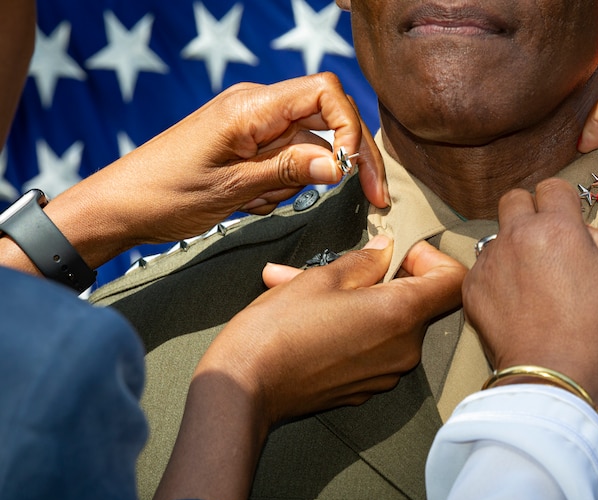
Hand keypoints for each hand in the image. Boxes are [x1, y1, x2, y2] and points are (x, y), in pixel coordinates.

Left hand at [40, 72, 388, 268]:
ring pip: (309, 144)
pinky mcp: (247, 145)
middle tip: (373, 197)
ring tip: (260, 203)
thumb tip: (341, 163)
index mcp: (251, 107)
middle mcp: (256, 108)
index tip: (353, 169)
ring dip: (302, 179)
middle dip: (349, 157)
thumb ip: (290, 170)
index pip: (324, 92)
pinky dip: (283, 185)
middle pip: (326, 118)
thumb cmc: (166, 194)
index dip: (350, 126)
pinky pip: (286, 159)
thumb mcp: (233, 188)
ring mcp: (252, 126)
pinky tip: (251, 203)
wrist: (121, 206)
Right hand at [202, 235, 465, 423]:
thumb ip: (365, 260)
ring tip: (309, 286)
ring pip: (387, 323)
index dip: (431, 259)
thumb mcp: (322, 278)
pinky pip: (371, 348)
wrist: (244, 387)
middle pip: (417, 302)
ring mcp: (385, 373)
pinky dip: (351, 327)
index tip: (399, 252)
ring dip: (359, 300)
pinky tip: (310, 317)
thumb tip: (387, 250)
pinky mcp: (364, 388)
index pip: (453, 281)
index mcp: (399, 315)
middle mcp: (403, 349)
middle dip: (383, 277)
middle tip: (343, 264)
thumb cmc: (278, 330)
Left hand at [462, 179, 597, 407]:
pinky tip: (515, 299)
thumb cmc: (593, 330)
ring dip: (512, 246)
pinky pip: (483, 267)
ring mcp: (490, 261)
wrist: (554, 371)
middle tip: (544, 237)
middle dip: (529, 210)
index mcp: (556, 227)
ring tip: (530, 278)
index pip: (552, 186)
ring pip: (497, 235)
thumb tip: (586, 230)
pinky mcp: (472, 287)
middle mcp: (517, 236)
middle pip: (514, 199)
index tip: (566, 216)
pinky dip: (497, 276)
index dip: (562, 200)